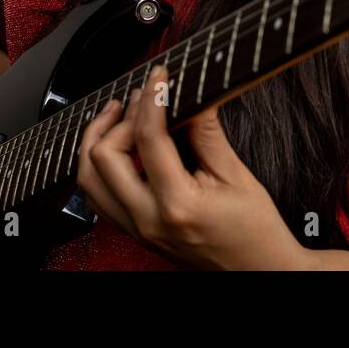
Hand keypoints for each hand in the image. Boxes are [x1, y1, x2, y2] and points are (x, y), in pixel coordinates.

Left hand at [75, 63, 308, 269]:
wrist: (260, 271)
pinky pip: (97, 198)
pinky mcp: (135, 233)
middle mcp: (148, 220)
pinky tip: (117, 147)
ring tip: (118, 115)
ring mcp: (137, 230)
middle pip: (103, 157)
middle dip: (118, 119)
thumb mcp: (236, 175)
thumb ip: (206, 132)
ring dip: (98, 141)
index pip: (148, 138)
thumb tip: (189, 93)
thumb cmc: (255, 231)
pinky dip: (99, 167)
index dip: (152, 97)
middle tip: (141, 96)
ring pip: (88, 180)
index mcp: (177, 204)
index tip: (160, 76)